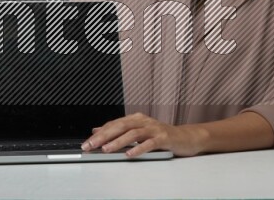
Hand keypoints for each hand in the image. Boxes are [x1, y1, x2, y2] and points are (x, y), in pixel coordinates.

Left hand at [81, 112, 204, 157]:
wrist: (186, 137)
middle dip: (104, 136)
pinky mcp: (164, 138)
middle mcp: (143, 121)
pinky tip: (130, 154)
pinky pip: (150, 143)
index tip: (87, 143)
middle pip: (120, 126)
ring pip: (133, 133)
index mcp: (136, 119)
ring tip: (106, 149)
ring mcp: (154, 128)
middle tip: (91, 145)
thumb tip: (98, 130)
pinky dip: (139, 148)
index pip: (114, 124)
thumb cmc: (161, 136)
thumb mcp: (138, 132)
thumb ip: (119, 131)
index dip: (99, 133)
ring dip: (118, 142)